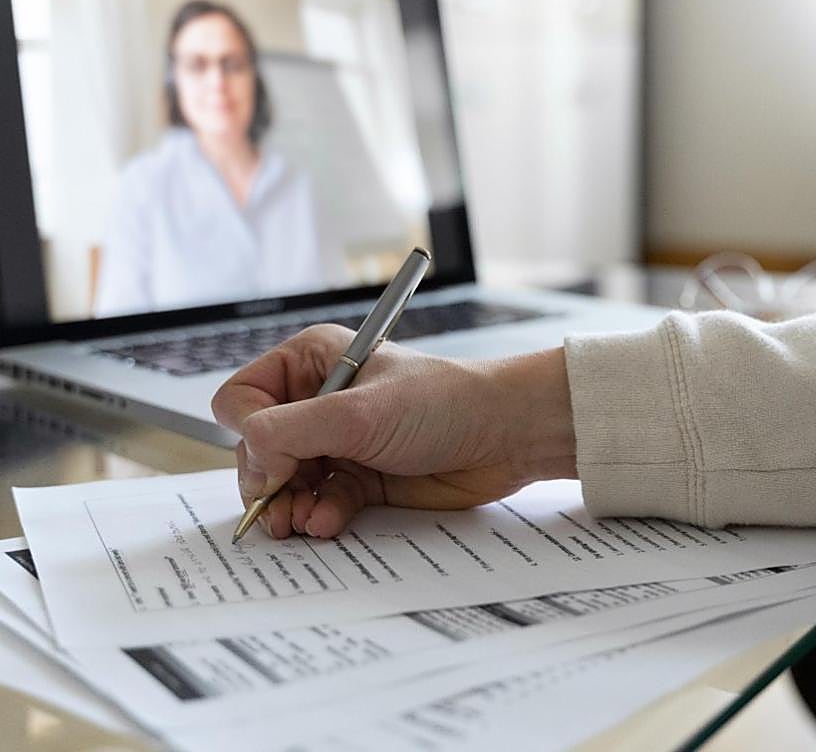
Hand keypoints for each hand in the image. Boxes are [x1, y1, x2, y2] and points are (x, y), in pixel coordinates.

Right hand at [211, 324, 575, 538]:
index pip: (242, 398)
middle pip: (258, 449)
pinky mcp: (361, 479)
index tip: (272, 462)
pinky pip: (319, 504)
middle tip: (278, 508)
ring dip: (289, 506)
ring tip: (301, 522)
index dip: (249, 434)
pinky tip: (330, 523)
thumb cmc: (443, 403)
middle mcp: (319, 400)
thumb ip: (291, 431)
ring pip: (284, 483)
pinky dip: (319, 516)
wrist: (505, 436)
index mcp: (311, 361)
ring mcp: (339, 442)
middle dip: (266, 481)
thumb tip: (251, 461)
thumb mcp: (359, 413)